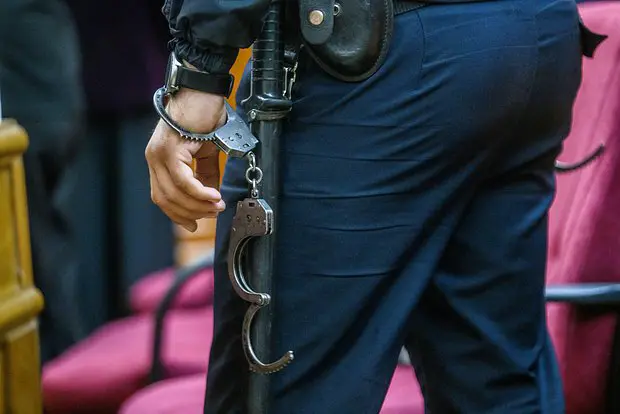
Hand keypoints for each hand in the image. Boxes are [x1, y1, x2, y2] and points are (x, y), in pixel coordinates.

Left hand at [145, 88, 226, 231]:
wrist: (203, 90)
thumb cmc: (205, 115)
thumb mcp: (206, 152)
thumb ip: (206, 175)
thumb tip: (212, 197)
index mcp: (159, 160)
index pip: (161, 196)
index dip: (177, 214)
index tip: (195, 223)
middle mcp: (154, 158)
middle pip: (165, 199)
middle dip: (190, 213)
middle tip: (213, 213)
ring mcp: (159, 154)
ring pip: (174, 193)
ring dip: (198, 204)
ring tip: (217, 205)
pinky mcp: (170, 149)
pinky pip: (183, 181)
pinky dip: (199, 193)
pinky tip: (213, 196)